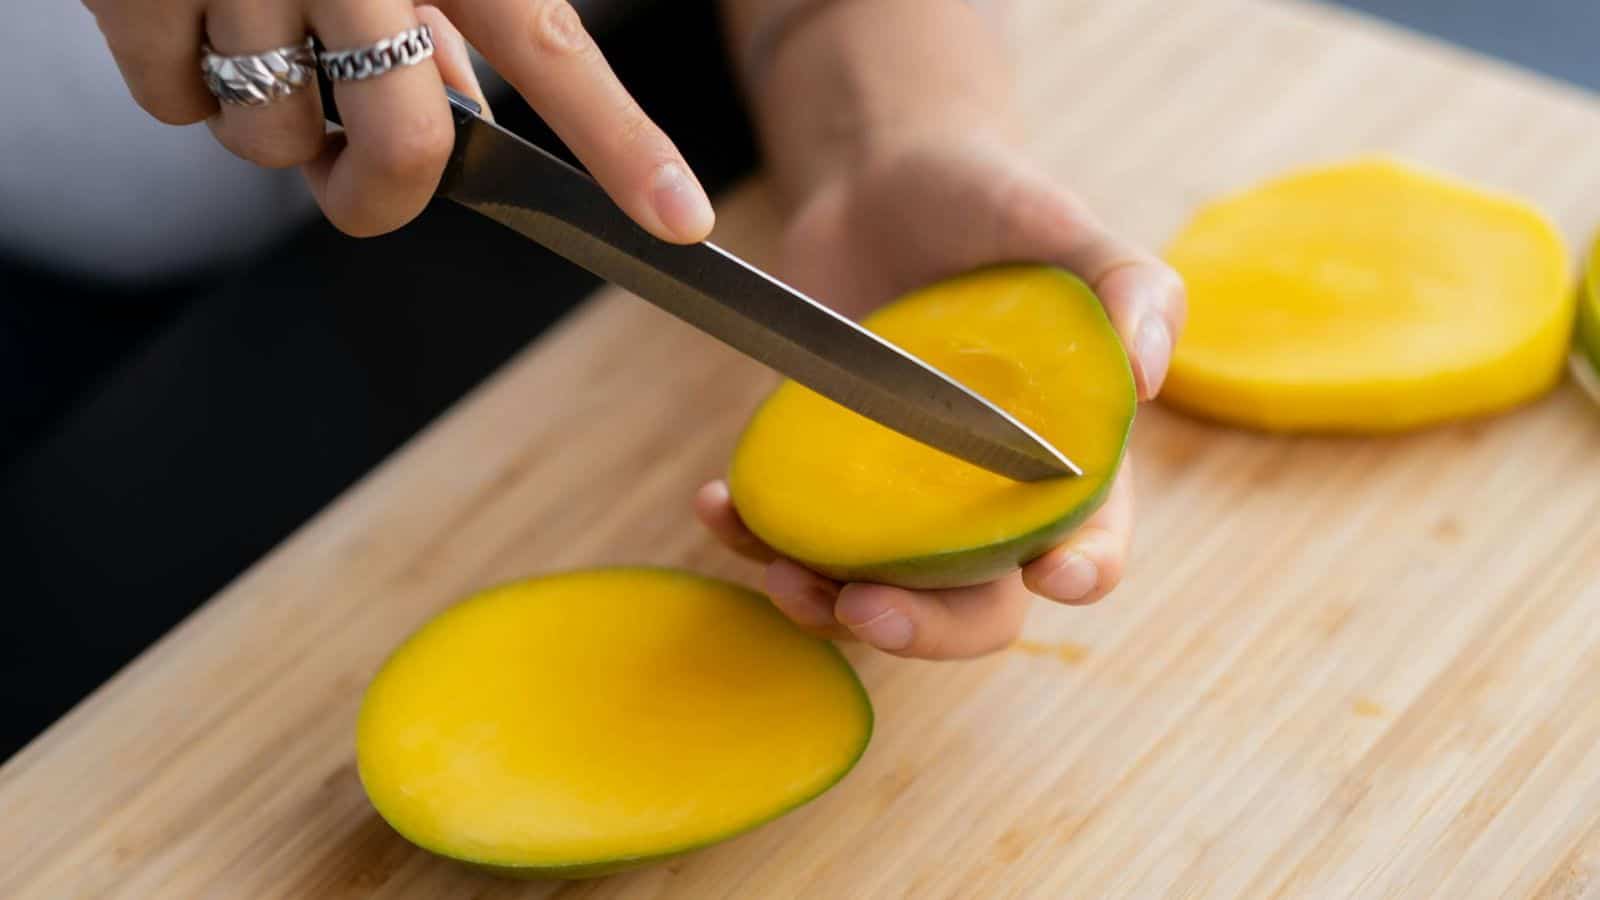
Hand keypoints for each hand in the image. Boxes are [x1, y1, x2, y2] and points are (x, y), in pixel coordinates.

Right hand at [87, 0, 713, 240]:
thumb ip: (449, 12)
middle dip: (382, 196)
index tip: (681, 222)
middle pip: (405, 150)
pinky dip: (184, 87)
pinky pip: (177, 107)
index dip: (624, 145)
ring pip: (276, 140)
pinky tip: (190, 16)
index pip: (553, 49)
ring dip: (276, 125)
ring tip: (261, 38)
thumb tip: (464, 115)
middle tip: (361, 176)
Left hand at [696, 134, 1184, 659]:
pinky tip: (718, 507)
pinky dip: (755, 538)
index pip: (1092, 540)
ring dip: (830, 608)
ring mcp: (899, 498)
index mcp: (1064, 461)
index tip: (1055, 574)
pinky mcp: (827, 476)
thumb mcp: (1061, 226)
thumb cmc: (988, 205)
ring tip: (783, 576)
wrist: (880, 181)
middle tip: (871, 607)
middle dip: (929, 628)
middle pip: (976, 606)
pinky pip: (796, 535)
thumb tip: (1150, 372)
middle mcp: (983, 499)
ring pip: (878, 592)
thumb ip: (1128, 284)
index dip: (1083, 570)